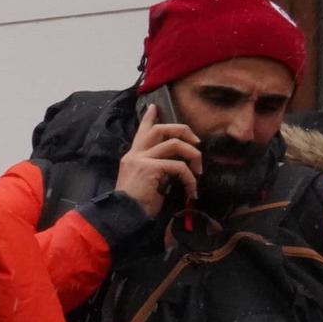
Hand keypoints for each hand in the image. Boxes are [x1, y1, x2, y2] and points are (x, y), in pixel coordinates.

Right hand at [115, 97, 202, 217]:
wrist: (123, 215)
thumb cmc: (135, 204)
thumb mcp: (144, 182)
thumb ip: (155, 169)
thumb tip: (175, 165)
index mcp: (132, 156)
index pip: (141, 131)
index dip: (149, 117)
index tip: (154, 106)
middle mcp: (135, 153)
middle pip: (162, 129)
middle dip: (183, 131)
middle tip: (197, 144)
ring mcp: (141, 159)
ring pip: (175, 144)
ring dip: (193, 156)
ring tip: (198, 172)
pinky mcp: (150, 168)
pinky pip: (178, 166)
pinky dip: (190, 179)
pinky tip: (191, 191)